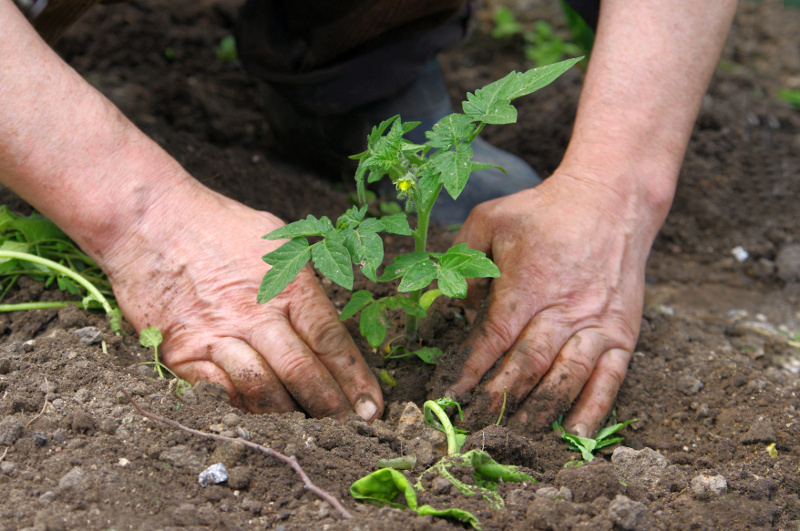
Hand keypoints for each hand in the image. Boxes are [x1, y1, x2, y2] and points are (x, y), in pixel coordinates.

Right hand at [105, 185, 382, 420]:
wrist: (149, 219)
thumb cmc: (218, 225)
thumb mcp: (277, 240)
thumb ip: (304, 284)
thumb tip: (329, 330)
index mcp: (289, 283)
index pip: (331, 342)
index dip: (355, 380)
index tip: (372, 409)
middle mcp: (256, 312)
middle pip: (303, 373)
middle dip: (331, 409)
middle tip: (348, 431)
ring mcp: (218, 335)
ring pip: (263, 392)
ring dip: (290, 418)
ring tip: (308, 430)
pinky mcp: (183, 353)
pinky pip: (220, 395)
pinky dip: (244, 411)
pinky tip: (260, 419)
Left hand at [446, 171, 653, 435]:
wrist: (611, 200)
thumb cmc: (543, 211)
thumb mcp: (490, 220)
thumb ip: (462, 259)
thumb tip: (450, 305)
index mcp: (527, 283)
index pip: (493, 338)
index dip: (470, 371)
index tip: (449, 396)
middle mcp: (563, 309)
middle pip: (527, 365)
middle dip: (498, 400)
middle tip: (474, 428)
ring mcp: (597, 324)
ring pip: (566, 377)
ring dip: (539, 411)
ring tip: (514, 437)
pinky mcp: (623, 332)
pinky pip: (610, 379)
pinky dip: (593, 409)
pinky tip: (575, 435)